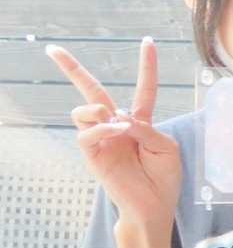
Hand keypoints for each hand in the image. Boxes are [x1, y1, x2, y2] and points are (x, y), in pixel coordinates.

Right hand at [48, 40, 180, 233]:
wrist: (154, 206)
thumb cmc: (163, 178)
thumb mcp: (165, 147)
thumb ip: (145, 128)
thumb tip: (119, 117)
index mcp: (139, 121)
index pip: (143, 89)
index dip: (146, 66)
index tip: (148, 41)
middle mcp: (116, 126)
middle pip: (92, 91)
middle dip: (72, 69)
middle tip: (54, 50)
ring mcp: (101, 139)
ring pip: (84, 110)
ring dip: (98, 109)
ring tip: (116, 121)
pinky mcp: (92, 154)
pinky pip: (87, 133)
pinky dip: (102, 128)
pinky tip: (117, 131)